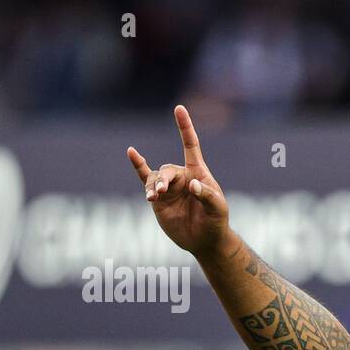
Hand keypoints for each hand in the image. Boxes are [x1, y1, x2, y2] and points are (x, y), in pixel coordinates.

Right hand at [127, 105, 230, 255]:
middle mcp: (182, 177)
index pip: (190, 146)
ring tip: (153, 197)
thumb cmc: (216, 222)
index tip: (179, 109)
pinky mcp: (158, 199)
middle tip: (160, 192)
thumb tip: (191, 185)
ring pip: (155, 178)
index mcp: (198, 173)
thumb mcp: (218, 209)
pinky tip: (132, 153)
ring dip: (152, 186)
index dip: (185, 128)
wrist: (204, 241)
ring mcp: (169, 187)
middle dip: (163, 180)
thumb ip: (207, 195)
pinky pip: (145, 179)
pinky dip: (138, 166)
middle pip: (168, 170)